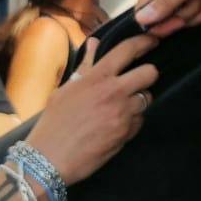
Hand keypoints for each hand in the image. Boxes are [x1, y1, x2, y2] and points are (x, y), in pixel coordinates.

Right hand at [23, 33, 159, 184]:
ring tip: (120, 108)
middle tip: (138, 81)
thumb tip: (94, 43)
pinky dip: (132, 122)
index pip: (127, 50)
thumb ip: (85, 66)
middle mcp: (113, 92)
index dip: (144, 41)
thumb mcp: (66, 90)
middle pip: (150, 73)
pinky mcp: (125, 133)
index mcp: (96, 78)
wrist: (48, 159)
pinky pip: (139, 121)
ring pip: (147, 99)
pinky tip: (115, 126)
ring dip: (138, 102)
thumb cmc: (53, 123)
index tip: (153, 40)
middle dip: (148, 75)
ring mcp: (122, 113)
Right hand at [134, 0, 200, 34]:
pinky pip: (190, 12)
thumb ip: (167, 0)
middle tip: (197, 4)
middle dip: (181, 16)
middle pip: (161, 17)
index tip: (177, 24)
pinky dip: (200, 11)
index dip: (157, 23)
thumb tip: (140, 20)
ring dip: (193, 13)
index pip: (143, 10)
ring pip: (177, 16)